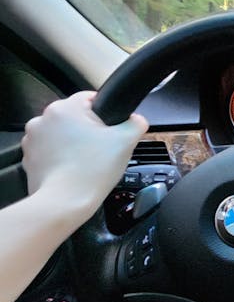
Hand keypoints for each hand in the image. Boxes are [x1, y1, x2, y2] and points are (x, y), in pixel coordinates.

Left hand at [21, 91, 147, 223]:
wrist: (64, 202)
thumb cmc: (90, 172)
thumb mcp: (126, 141)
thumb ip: (136, 123)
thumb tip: (136, 120)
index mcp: (65, 108)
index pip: (90, 98)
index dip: (105, 115)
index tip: (110, 132)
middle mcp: (43, 119)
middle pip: (75, 117)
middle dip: (88, 131)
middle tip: (100, 150)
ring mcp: (32, 139)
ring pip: (61, 134)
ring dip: (72, 143)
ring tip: (85, 161)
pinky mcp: (29, 157)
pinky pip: (50, 151)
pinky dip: (60, 157)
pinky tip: (72, 169)